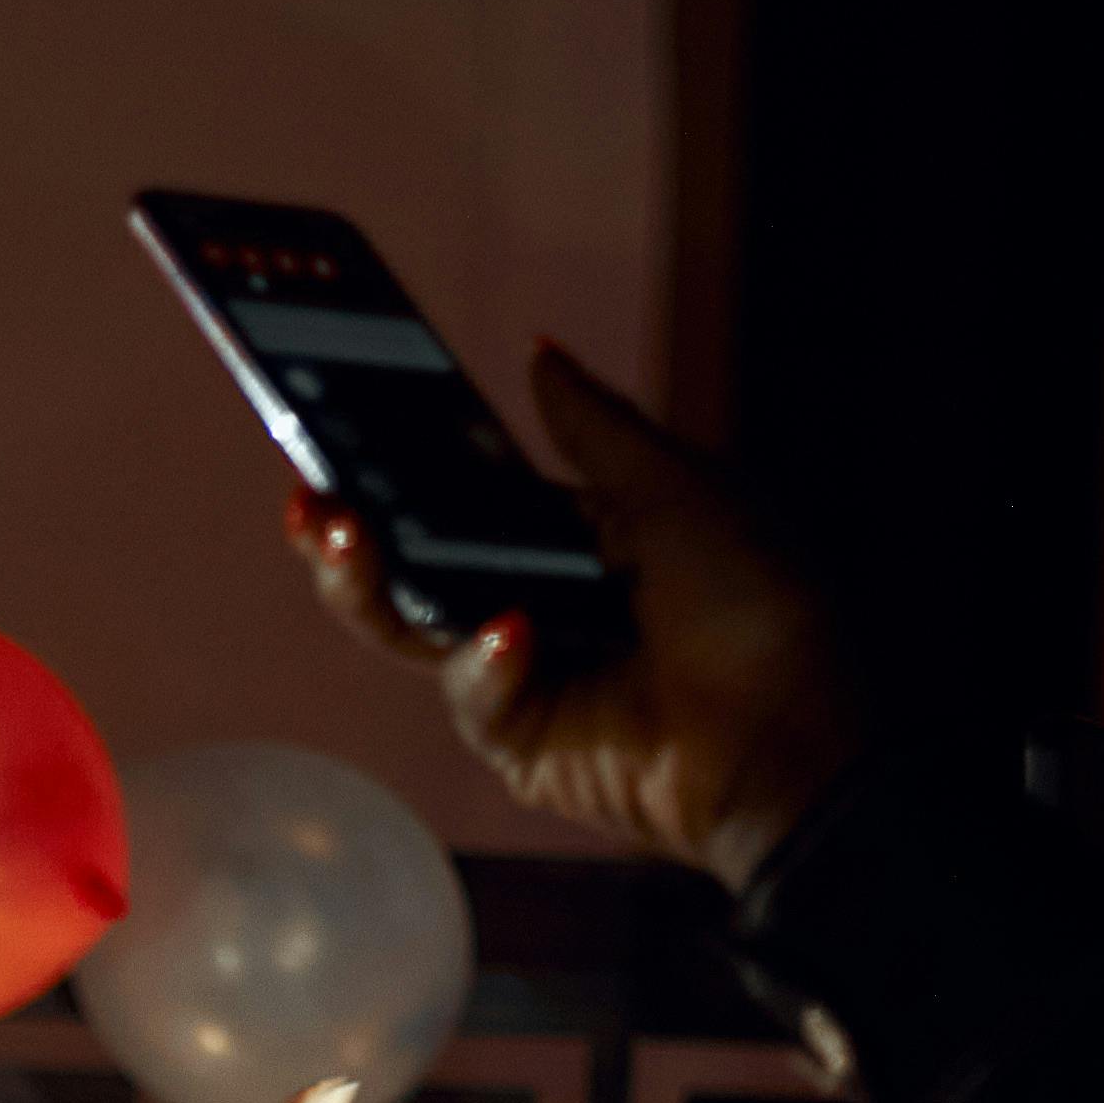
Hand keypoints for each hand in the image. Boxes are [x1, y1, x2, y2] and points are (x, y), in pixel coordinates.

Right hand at [287, 344, 857, 889]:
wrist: (795, 737)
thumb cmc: (762, 603)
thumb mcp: (676, 487)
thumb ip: (594, 429)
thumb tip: (540, 356)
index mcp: (579, 537)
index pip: (466, 500)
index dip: (403, 469)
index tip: (338, 426)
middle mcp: (543, 603)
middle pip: (420, 569)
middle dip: (355, 533)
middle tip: (308, 496)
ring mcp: (528, 679)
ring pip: (415, 632)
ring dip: (368, 587)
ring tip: (341, 537)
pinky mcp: (525, 746)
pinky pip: (472, 696)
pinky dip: (485, 663)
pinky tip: (515, 635)